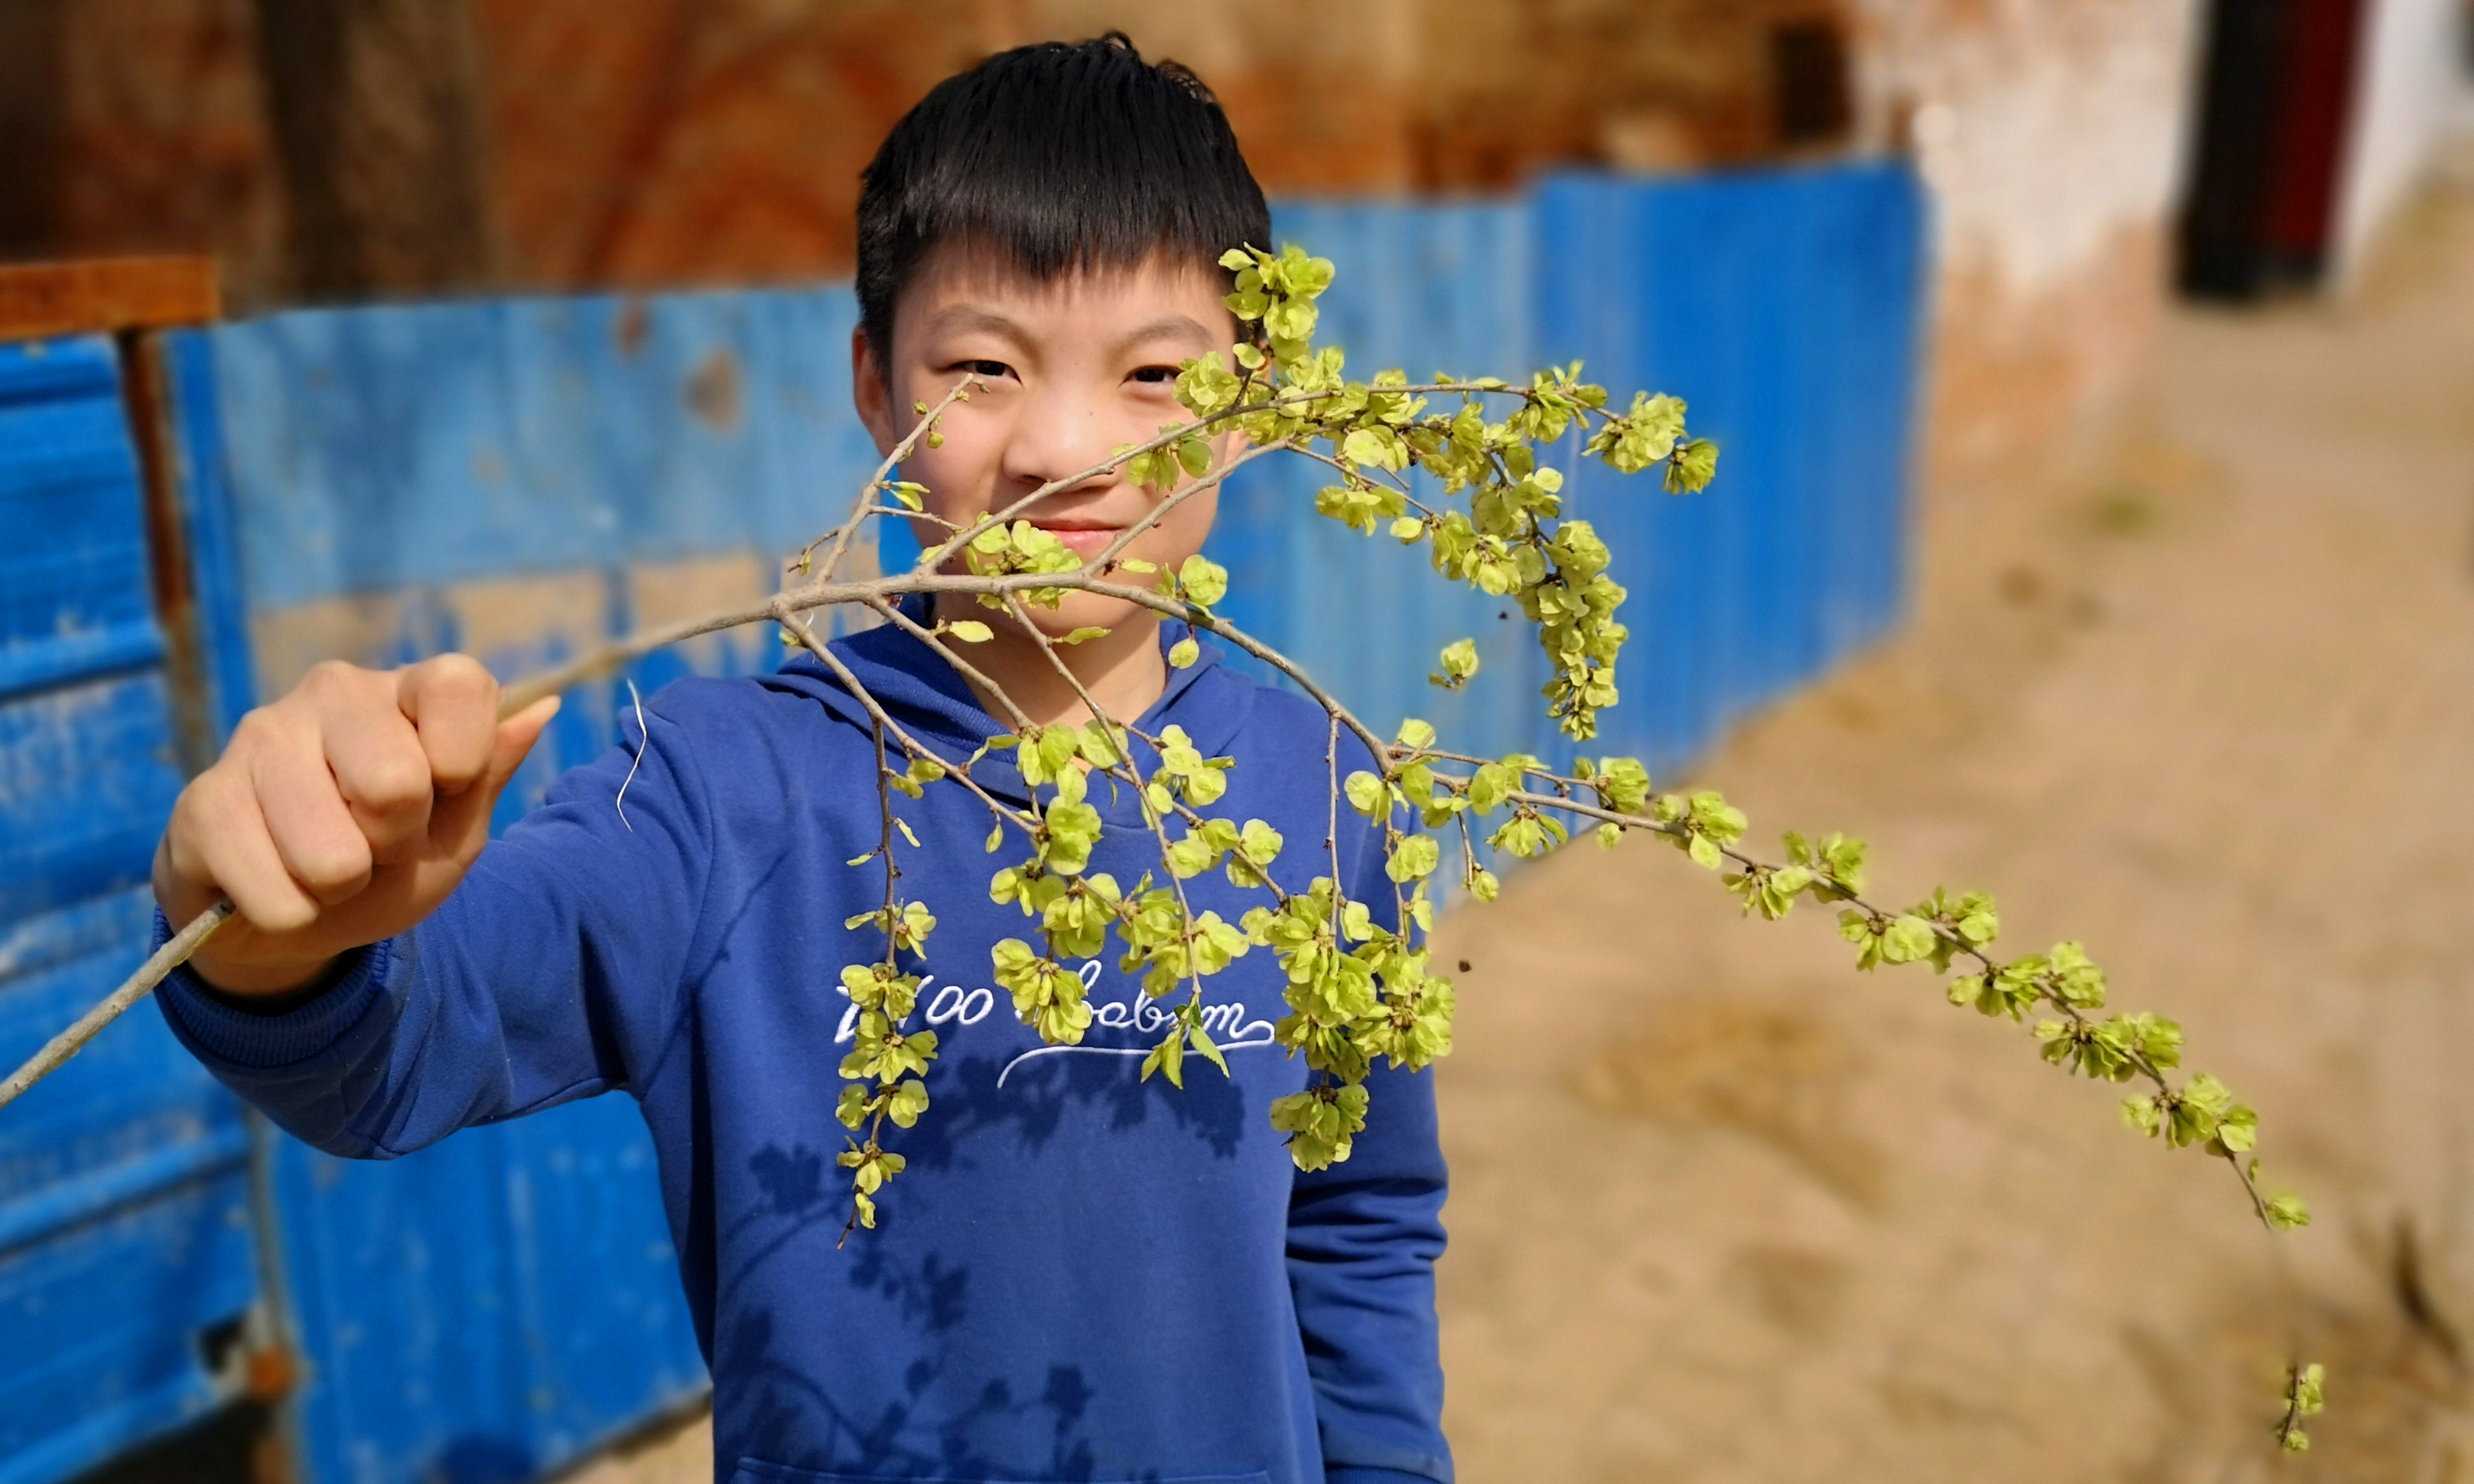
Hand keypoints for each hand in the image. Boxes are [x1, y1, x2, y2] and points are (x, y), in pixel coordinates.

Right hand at [152, 656, 558, 995]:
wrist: (292, 917)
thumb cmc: (387, 863)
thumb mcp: (455, 830)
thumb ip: (489, 773)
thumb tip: (543, 708)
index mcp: (402, 690)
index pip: (457, 683)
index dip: (462, 759)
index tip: (445, 790)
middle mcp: (330, 692)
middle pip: (395, 783)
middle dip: (397, 842)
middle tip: (376, 843)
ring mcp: (258, 738)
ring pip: (332, 855)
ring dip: (341, 887)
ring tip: (325, 867)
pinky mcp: (201, 801)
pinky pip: (276, 895)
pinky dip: (292, 914)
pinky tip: (273, 884)